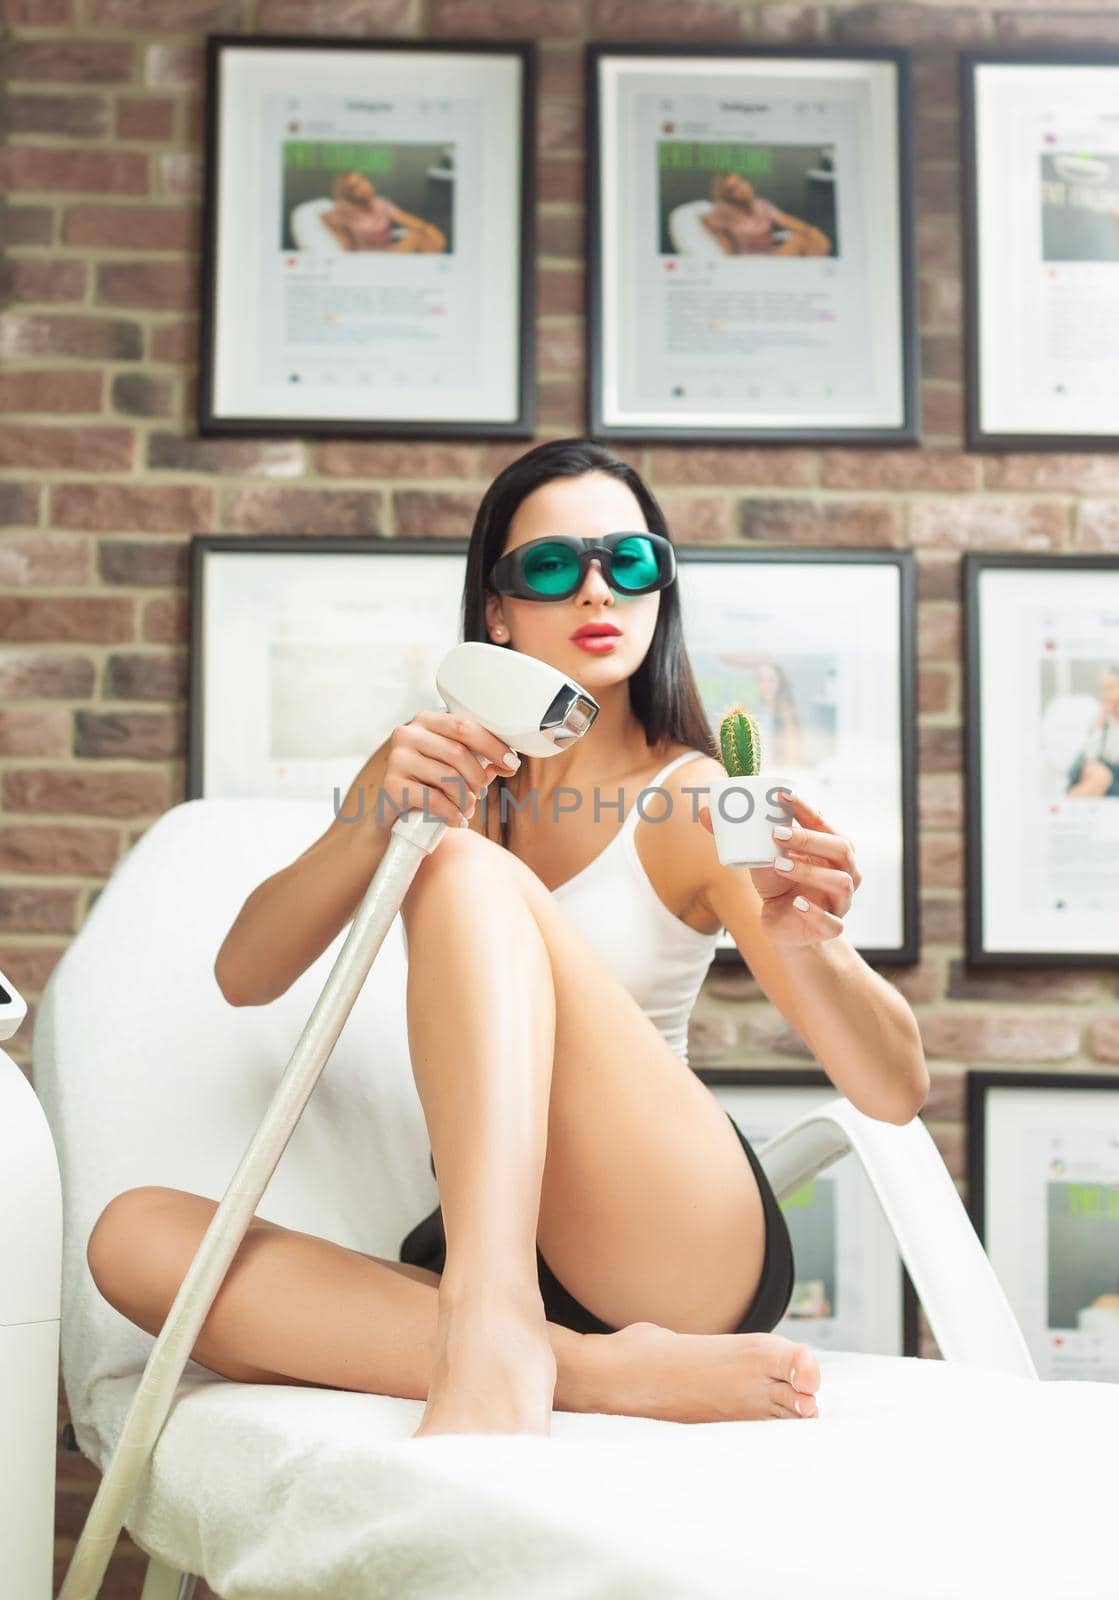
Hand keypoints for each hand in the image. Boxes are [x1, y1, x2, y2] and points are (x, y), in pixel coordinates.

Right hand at [385, 710, 519, 827]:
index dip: (493, 746)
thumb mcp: (454, 767)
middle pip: (458, 752)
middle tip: (479, 795)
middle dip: (478, 779)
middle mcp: (408, 733)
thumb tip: (507, 763)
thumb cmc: (428, 786)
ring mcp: (397, 758)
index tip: (512, 765)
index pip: (465, 726)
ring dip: (466, 800)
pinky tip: (457, 820)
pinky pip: (434, 800)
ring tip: (465, 810)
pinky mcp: (392, 785)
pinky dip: (453, 814)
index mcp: (426, 721)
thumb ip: (478, 760)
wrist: (394, 816)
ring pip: (449, 778)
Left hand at [700, 791, 860, 945]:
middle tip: (776, 833)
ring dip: (809, 871)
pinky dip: (814, 912)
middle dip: (809, 839)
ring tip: (779, 865)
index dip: (805, 808)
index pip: (823, 823)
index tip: (781, 795)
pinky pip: (831, 922)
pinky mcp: (830, 928)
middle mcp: (843, 871)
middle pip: (841, 848)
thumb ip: (737, 836)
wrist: (784, 925)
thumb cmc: (778, 883)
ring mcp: (839, 901)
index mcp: (830, 848)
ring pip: (841, 883)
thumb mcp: (759, 858)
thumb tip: (704, 812)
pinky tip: (796, 903)